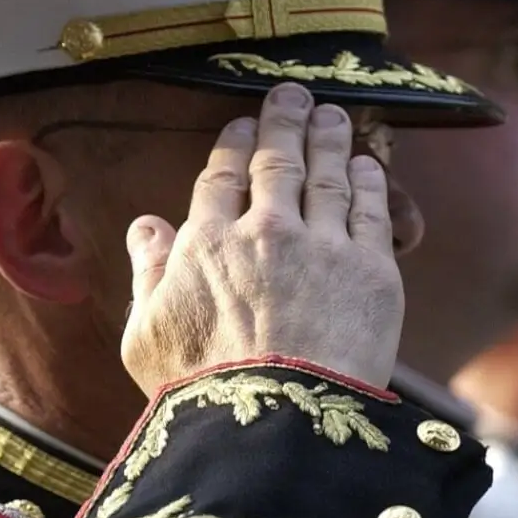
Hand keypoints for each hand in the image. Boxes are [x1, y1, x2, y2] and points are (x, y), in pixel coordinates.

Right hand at [120, 84, 403, 392]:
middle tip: (294, 95)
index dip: (233, 145)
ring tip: (334, 116)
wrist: (277, 422)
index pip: (221, 177)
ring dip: (330, 139)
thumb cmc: (202, 392)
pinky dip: (368, 180)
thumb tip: (146, 226)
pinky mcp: (371, 268)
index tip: (242, 123)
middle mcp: (265, 230)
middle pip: (277, 160)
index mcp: (206, 243)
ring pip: (327, 175)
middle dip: (284, 121)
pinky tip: (367, 164)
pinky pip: (370, 209)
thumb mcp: (146, 337)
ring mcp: (322, 245)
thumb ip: (146, 274)